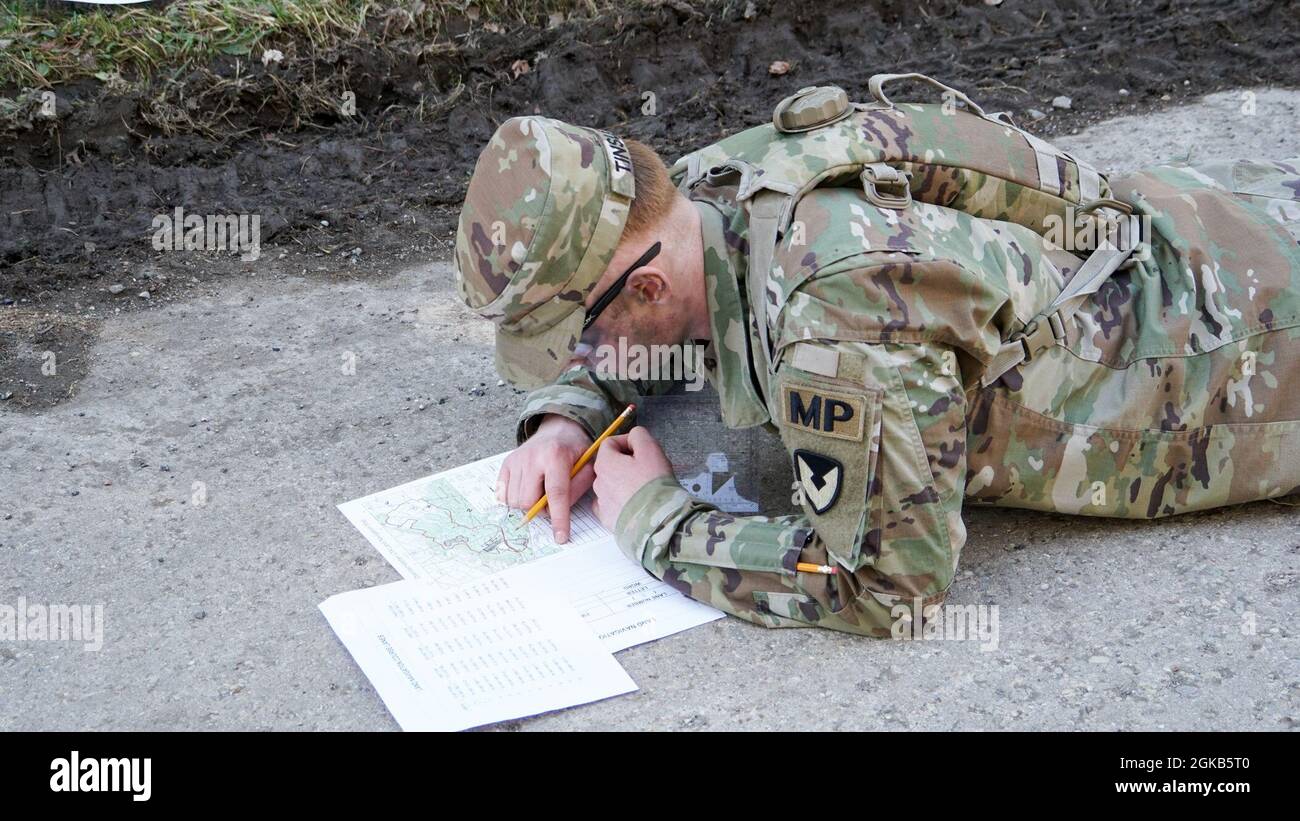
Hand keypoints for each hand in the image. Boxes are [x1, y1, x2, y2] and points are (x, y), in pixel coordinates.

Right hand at [497, 414, 593, 542]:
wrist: (557, 430)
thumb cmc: (575, 451)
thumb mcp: (587, 465)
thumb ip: (579, 487)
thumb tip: (562, 511)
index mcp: (555, 456)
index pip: (556, 494)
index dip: (559, 518)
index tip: (561, 537)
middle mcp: (532, 457)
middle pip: (530, 501)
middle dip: (541, 510)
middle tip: (552, 501)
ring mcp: (516, 460)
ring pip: (515, 501)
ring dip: (529, 505)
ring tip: (540, 491)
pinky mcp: (506, 464)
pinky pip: (504, 495)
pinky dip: (516, 498)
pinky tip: (528, 489)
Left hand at [591, 426, 673, 530]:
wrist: (656, 520)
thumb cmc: (653, 485)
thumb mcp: (650, 448)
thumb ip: (638, 435)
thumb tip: (633, 437)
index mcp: (605, 463)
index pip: (609, 443)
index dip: (627, 442)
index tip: (641, 449)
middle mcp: (598, 482)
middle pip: (610, 465)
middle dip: (626, 463)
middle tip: (647, 469)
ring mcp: (602, 503)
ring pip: (611, 485)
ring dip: (624, 483)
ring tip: (644, 488)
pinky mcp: (608, 519)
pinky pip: (612, 505)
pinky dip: (622, 502)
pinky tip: (636, 503)